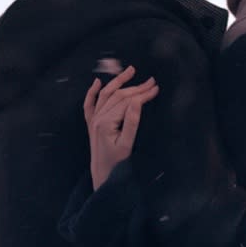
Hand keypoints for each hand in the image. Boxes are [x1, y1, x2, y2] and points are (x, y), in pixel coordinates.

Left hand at [83, 66, 158, 188]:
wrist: (101, 175)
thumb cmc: (116, 163)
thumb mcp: (127, 144)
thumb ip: (131, 122)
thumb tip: (138, 102)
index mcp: (105, 122)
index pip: (127, 102)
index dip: (142, 94)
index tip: (156, 89)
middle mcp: (97, 117)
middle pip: (118, 96)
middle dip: (136, 87)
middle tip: (152, 81)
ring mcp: (93, 119)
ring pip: (106, 94)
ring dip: (118, 82)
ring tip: (131, 71)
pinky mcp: (92, 122)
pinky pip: (89, 103)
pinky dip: (92, 92)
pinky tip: (97, 82)